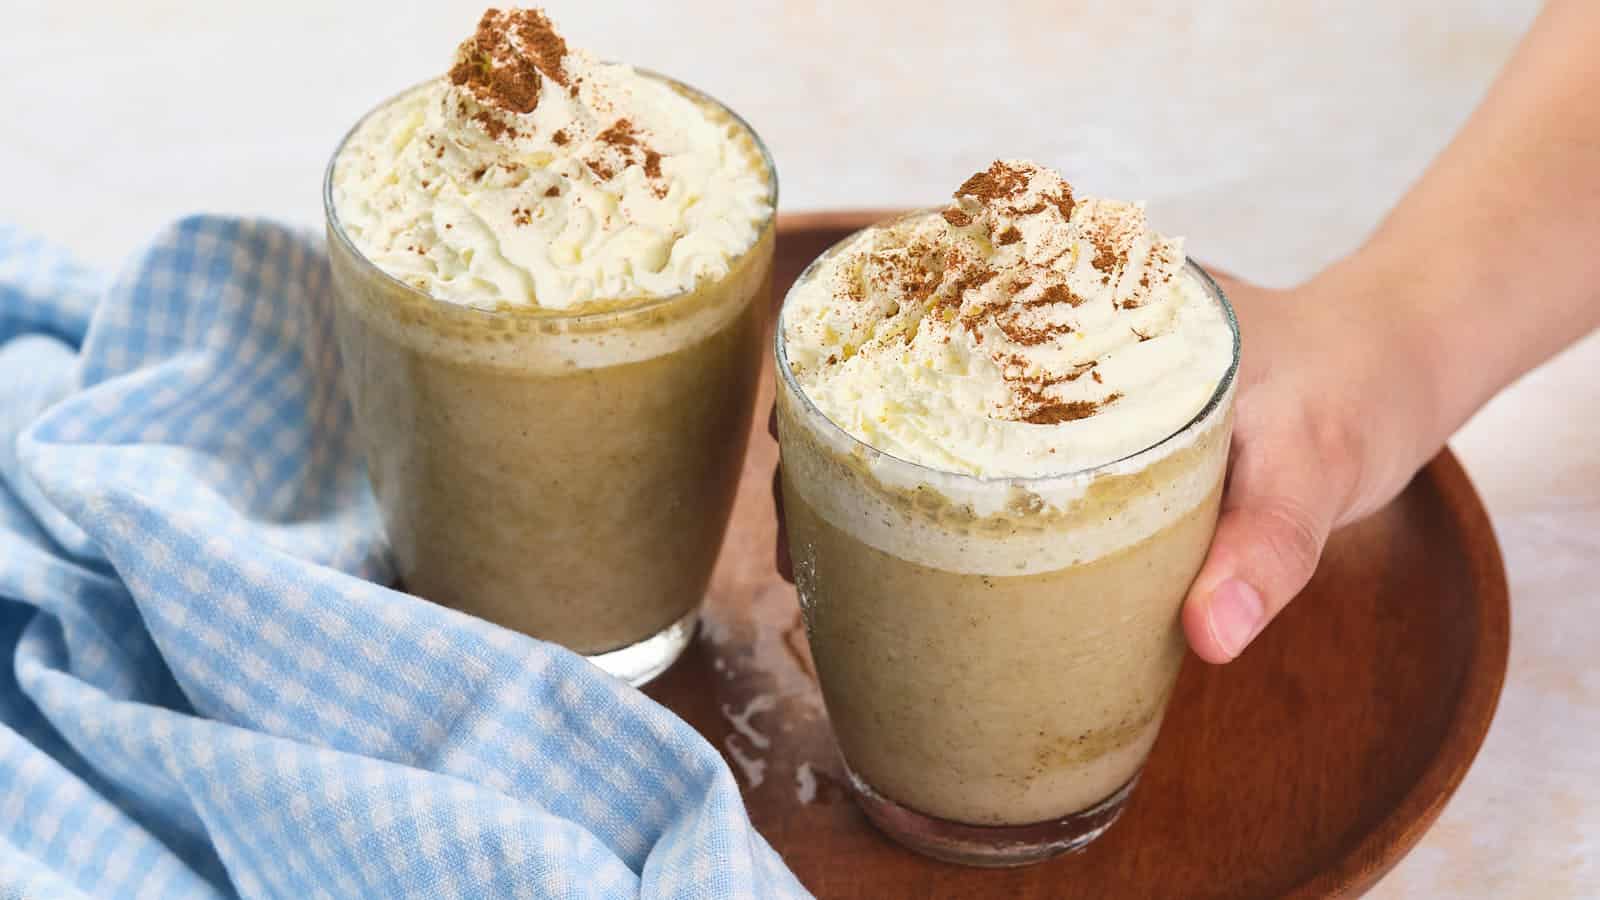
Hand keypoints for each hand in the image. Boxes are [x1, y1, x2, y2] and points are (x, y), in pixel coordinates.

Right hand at [767, 265, 1442, 662]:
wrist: (1392, 368)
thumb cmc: (1349, 392)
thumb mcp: (1315, 466)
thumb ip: (1268, 546)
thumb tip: (1208, 637)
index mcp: (1088, 306)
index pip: (936, 310)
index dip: (850, 362)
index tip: (800, 431)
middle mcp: (1058, 337)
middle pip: (913, 373)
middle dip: (844, 436)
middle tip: (800, 517)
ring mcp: (1066, 389)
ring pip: (942, 421)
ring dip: (880, 473)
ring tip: (826, 548)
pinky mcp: (1085, 437)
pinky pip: (992, 461)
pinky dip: (942, 498)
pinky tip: (911, 558)